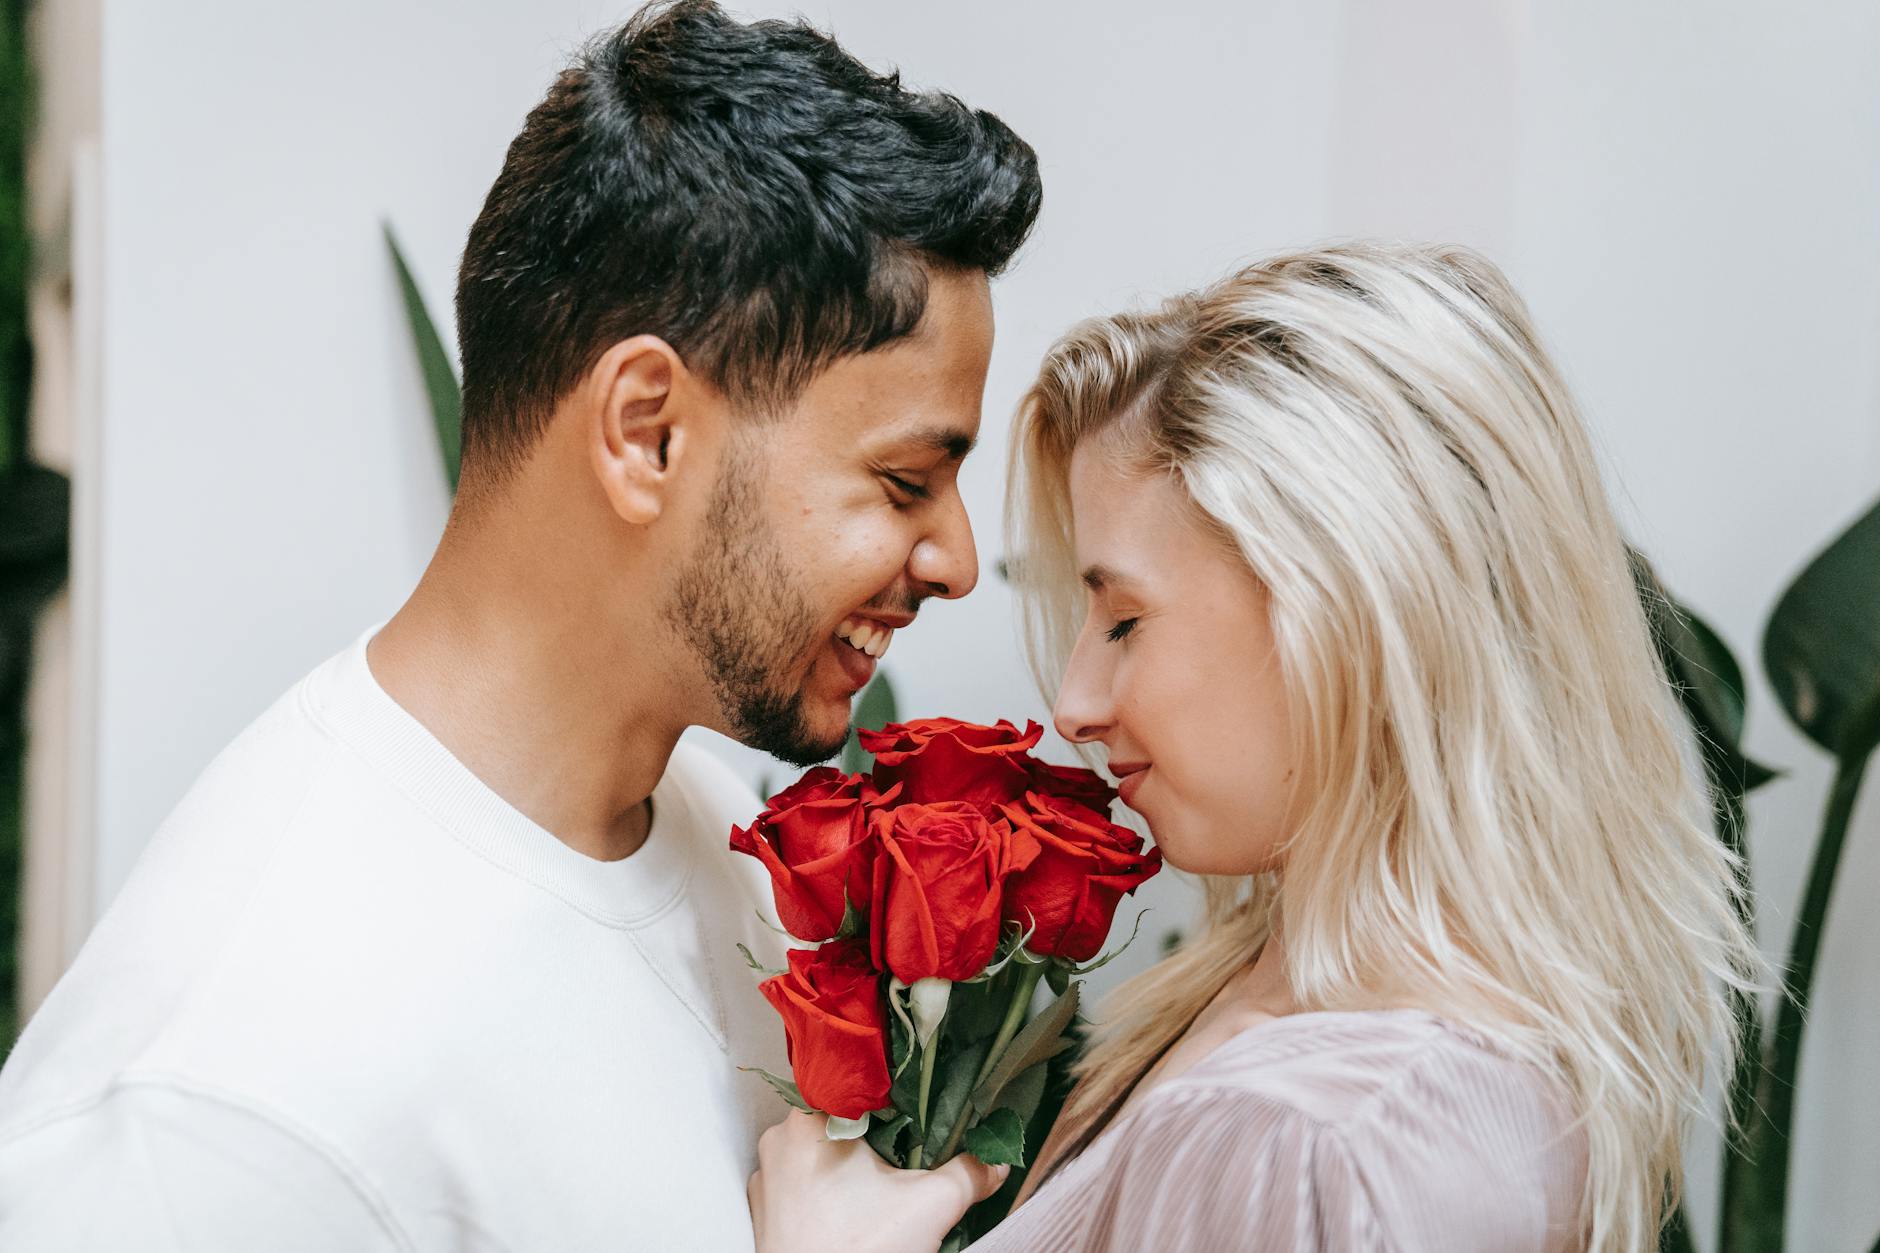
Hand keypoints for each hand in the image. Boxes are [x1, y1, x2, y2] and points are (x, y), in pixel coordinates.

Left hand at [747, 1110, 1009, 1252]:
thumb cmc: (862, 1246)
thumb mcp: (931, 1203)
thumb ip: (969, 1172)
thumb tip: (997, 1162)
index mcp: (809, 1117)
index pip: (860, 1086)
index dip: (895, 1100)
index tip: (922, 1116)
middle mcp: (778, 1139)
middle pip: (840, 1122)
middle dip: (876, 1138)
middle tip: (909, 1159)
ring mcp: (765, 1178)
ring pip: (819, 1156)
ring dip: (850, 1167)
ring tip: (884, 1191)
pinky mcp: (764, 1213)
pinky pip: (801, 1186)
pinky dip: (826, 1193)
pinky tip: (855, 1212)